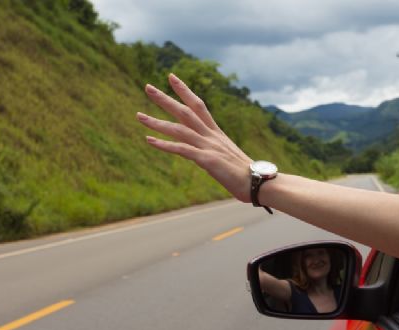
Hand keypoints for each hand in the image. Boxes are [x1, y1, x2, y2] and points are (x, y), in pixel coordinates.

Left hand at [137, 74, 253, 202]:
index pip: (198, 105)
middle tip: (147, 87)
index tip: (171, 77)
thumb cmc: (246, 175)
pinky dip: (165, 145)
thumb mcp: (227, 158)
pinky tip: (149, 140)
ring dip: (157, 122)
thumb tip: (206, 155)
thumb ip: (215, 152)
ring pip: (179, 129)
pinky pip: (182, 150)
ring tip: (138, 116)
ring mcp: (209, 147)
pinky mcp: (207, 160)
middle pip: (185, 111)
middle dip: (165, 99)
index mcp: (216, 133)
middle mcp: (211, 136)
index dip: (184, 90)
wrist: (259, 183)